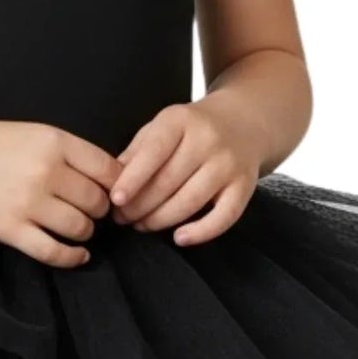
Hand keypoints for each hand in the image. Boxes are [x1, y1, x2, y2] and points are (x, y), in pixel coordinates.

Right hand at [0, 117, 121, 268]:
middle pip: (97, 202)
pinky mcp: (10, 229)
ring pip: (80, 228)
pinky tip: (78, 254)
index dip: (116, 185)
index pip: (108, 170)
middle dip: (99, 210)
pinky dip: (73, 257)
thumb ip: (70, 153)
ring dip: (85, 232)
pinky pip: (54, 252)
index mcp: (54, 141)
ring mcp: (27, 202)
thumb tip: (111, 179)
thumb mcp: (34, 133)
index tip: (111, 193)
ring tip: (76, 227)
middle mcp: (45, 170)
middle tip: (90, 211)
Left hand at [108, 96, 264, 245]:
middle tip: (122, 219)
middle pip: (168, 181)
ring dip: (161, 220)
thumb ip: (138, 150)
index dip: (132, 179)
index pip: (153, 152)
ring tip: (141, 226)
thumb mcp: (162, 126)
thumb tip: (112, 180)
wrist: (244, 121)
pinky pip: (225, 216)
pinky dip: (201, 232)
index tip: (115, 200)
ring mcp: (228, 163)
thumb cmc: (191, 128)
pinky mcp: (245, 186)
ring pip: (190, 201)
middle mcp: (207, 140)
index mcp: (180, 120)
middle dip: (140, 205)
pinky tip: (180, 238)